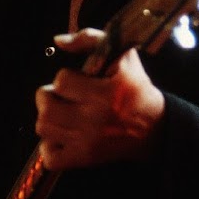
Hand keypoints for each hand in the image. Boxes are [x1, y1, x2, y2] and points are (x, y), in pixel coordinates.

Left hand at [34, 28, 165, 169]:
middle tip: (59, 96)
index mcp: (105, 92)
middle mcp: (93, 119)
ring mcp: (87, 142)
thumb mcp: (123, 56)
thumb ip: (90, 39)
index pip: (62, 81)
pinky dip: (49, 147)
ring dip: (47, 118)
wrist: (154, 127)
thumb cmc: (136, 89)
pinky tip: (61, 135)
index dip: (65, 77)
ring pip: (44, 129)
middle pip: (47, 108)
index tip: (76, 80)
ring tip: (59, 113)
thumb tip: (58, 40)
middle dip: (48, 97)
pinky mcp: (84, 159)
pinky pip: (51, 158)